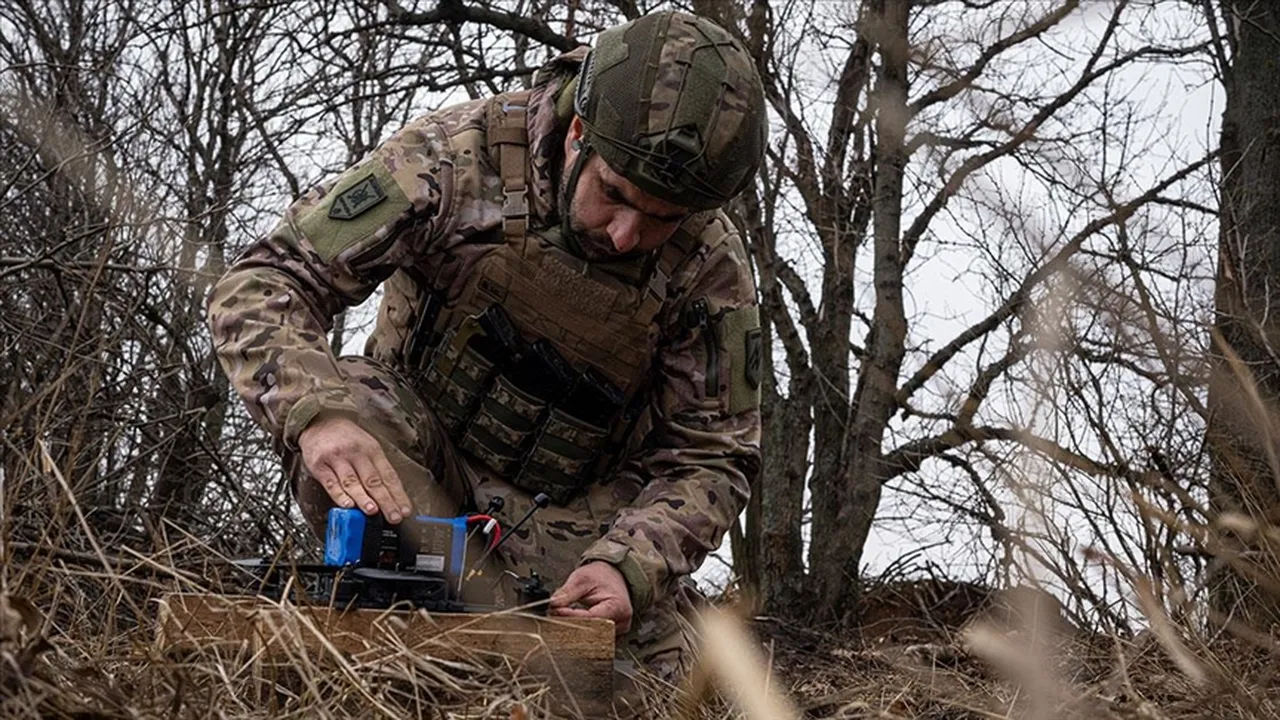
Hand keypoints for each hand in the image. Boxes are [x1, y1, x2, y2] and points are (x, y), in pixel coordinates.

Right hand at [297, 415, 412, 522]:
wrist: (320, 422)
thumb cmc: (347, 438)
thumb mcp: (367, 446)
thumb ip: (377, 470)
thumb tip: (390, 495)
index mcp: (372, 450)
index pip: (389, 476)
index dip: (398, 495)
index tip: (405, 510)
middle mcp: (356, 454)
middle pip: (373, 481)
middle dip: (385, 500)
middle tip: (394, 516)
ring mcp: (337, 459)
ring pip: (352, 482)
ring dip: (363, 498)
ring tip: (372, 510)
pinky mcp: (320, 466)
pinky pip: (331, 483)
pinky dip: (339, 495)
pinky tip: (347, 504)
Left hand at [548, 562, 632, 634]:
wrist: (612, 577)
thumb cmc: (601, 577)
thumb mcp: (581, 578)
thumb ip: (567, 592)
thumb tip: (553, 604)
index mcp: (617, 607)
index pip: (590, 619)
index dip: (570, 617)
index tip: (555, 611)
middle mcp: (621, 623)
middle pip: (591, 633)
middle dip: (570, 626)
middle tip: (555, 617)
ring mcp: (617, 632)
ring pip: (591, 640)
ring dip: (574, 632)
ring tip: (562, 621)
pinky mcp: (611, 636)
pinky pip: (593, 640)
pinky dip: (580, 635)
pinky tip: (571, 627)